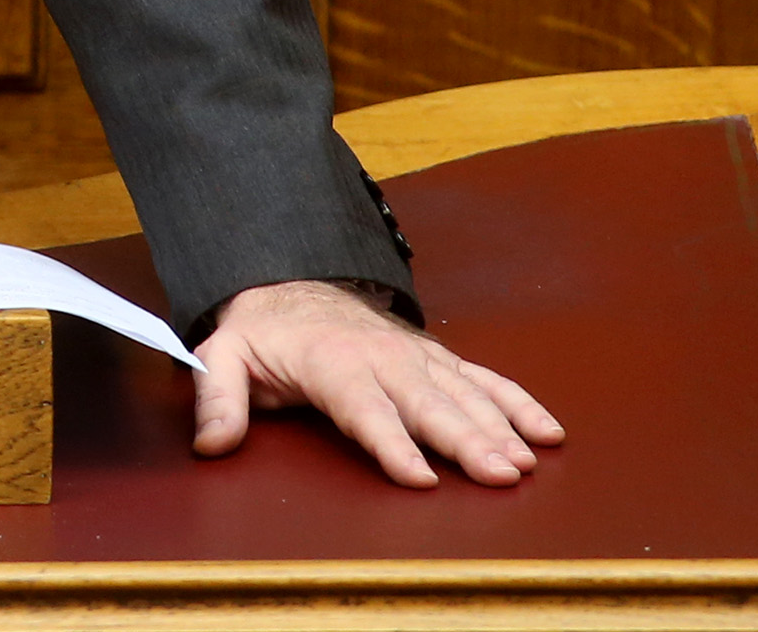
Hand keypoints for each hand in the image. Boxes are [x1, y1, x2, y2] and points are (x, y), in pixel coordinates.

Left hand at [193, 278, 563, 487]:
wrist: (291, 283)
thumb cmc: (261, 333)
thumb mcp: (223, 356)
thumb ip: (218, 399)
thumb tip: (210, 444)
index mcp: (330, 360)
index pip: (363, 406)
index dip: (391, 442)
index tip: (419, 475)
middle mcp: (381, 357)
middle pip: (426, 403)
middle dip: (463, 440)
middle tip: (497, 475)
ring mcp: (415, 356)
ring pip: (463, 393)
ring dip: (499, 428)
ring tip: (526, 463)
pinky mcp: (436, 359)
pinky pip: (484, 380)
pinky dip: (518, 403)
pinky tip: (548, 433)